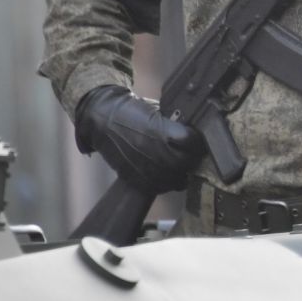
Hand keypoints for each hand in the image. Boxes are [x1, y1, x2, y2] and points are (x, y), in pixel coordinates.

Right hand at [75, 85, 204, 194]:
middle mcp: (157, 153)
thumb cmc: (132, 112)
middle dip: (192, 157)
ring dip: (181, 172)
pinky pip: (160, 188)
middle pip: (187, 162)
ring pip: (177, 178)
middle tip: (191, 153)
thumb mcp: (159, 112)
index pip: (192, 142)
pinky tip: (167, 174)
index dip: (198, 141)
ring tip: (180, 164)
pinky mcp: (137, 179)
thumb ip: (177, 125)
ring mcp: (147, 168)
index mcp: (164, 133)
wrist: (103, 121)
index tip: (197, 140)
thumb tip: (194, 133)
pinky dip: (167, 183)